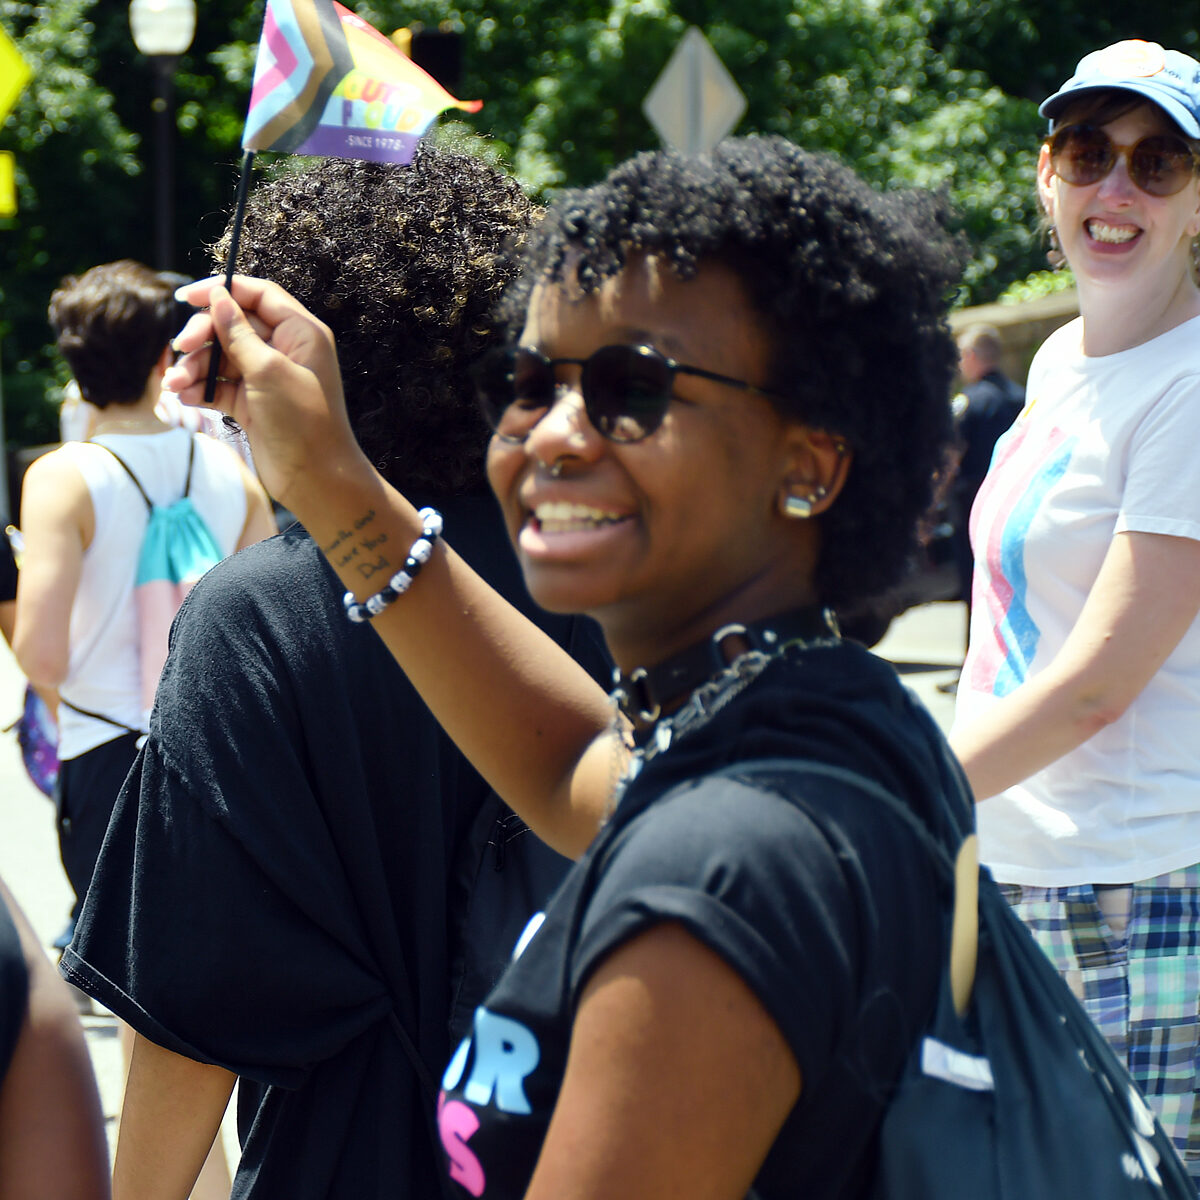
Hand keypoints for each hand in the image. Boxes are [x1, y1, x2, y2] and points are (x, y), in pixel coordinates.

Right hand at [166, 276, 368, 511]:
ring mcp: (266, 377)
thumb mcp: (268, 371)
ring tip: (174, 385)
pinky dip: (200, 389)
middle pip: (233, 324)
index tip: (187, 297)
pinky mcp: (252, 402)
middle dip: (203, 335)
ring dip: (194, 367)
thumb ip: (239, 333)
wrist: (316, 479)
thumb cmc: (303, 422)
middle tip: (180, 348)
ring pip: (221, 357)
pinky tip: (184, 397)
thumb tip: (218, 296)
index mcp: (301, 333)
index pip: (259, 295)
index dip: (223, 289)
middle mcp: (284, 350)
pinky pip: (219, 385)